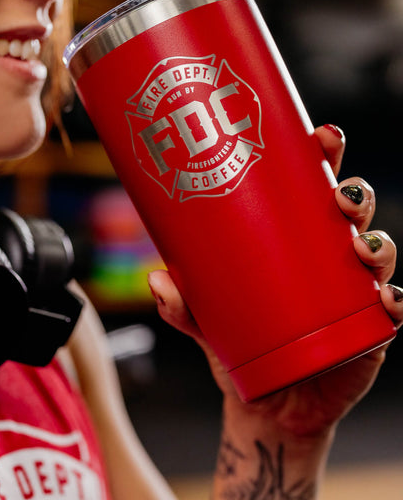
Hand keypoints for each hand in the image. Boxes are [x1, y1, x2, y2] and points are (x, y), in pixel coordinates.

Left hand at [148, 124, 402, 436]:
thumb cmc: (239, 343)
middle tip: (339, 193)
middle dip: (354, 192)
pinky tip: (385, 297)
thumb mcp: (203, 318)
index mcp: (292, 238)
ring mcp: (351, 291)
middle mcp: (326, 256)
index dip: (325, 155)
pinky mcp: (368, 329)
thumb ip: (180, 304)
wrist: (267, 401)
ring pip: (377, 252)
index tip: (320, 135)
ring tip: (357, 244)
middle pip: (351, 211)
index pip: (313, 187)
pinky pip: (392, 309)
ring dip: (376, 241)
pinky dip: (395, 299)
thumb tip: (157, 281)